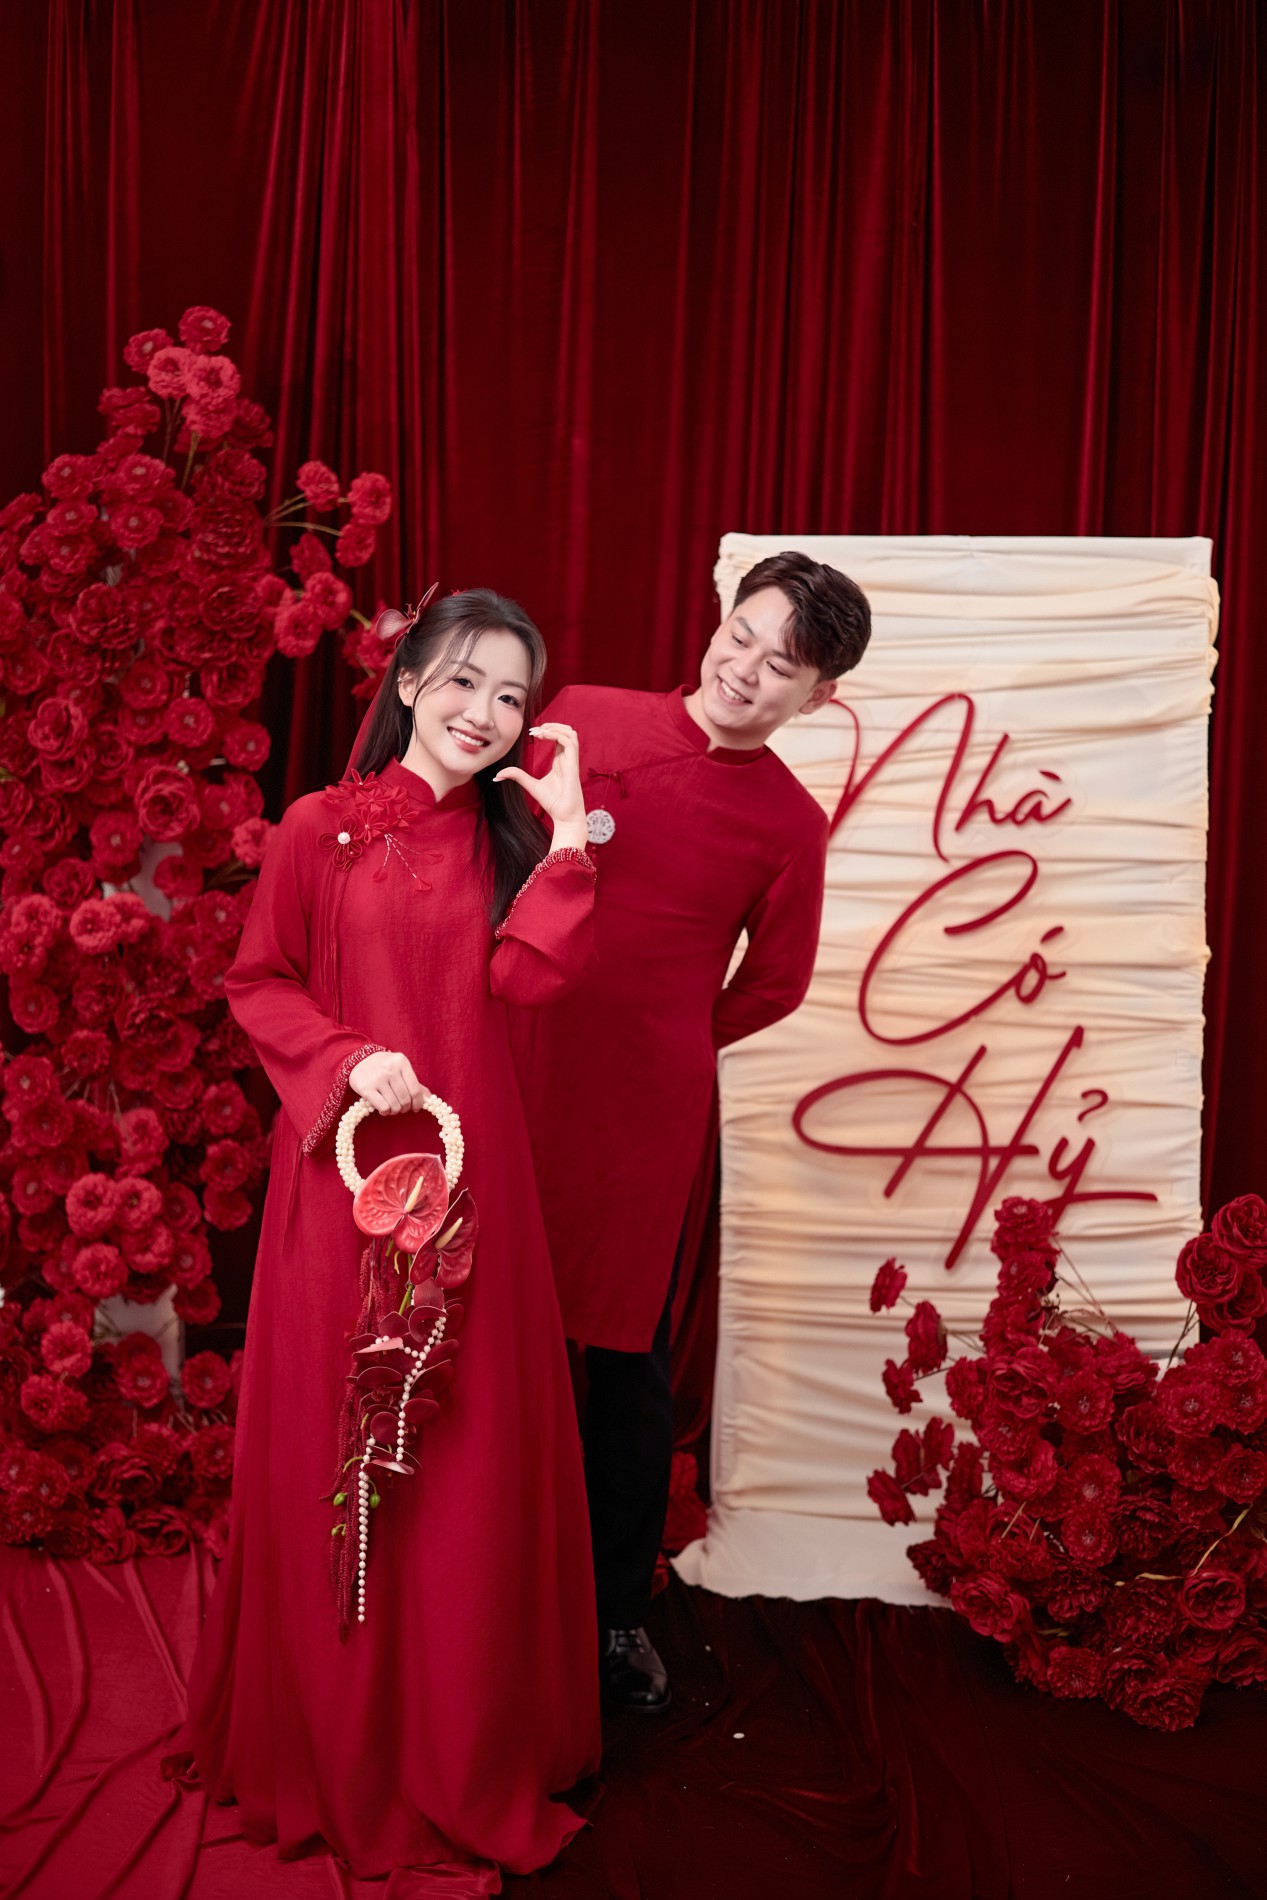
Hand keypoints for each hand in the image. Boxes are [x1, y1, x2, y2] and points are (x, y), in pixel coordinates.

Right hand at [349, 1050, 428, 1115]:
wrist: (358, 1060)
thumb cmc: (383, 1067)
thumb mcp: (400, 1068)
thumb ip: (414, 1082)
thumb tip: (429, 1098)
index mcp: (401, 1062)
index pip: (415, 1089)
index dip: (418, 1103)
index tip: (416, 1108)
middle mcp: (390, 1069)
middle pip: (405, 1099)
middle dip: (405, 1108)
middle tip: (402, 1108)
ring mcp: (377, 1078)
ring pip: (394, 1105)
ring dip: (395, 1111)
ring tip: (392, 1108)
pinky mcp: (366, 1088)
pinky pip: (383, 1107)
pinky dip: (385, 1112)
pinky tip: (383, 1109)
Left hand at [494, 722, 588, 852]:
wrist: (564, 816)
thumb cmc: (552, 803)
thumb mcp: (530, 785)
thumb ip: (517, 776)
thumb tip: (498, 775)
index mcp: (560, 761)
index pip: (559, 738)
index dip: (547, 731)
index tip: (532, 733)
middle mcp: (567, 759)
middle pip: (567, 732)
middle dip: (552, 726)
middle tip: (535, 730)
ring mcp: (571, 761)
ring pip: (571, 734)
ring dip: (556, 728)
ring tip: (540, 731)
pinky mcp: (573, 765)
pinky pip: (570, 742)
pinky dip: (557, 735)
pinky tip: (543, 736)